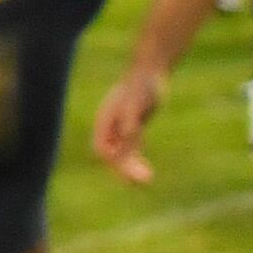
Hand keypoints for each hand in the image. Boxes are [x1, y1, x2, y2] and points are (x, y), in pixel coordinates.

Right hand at [91, 66, 162, 185]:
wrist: (150, 71)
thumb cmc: (142, 86)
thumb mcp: (136, 105)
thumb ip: (130, 123)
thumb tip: (126, 139)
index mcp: (105, 121)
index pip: (101, 149)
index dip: (113, 161)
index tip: (130, 170)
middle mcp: (110, 126)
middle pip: (111, 154)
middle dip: (124, 170)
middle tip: (143, 181)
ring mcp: (120, 127)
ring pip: (121, 154)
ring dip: (131, 168)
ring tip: (147, 180)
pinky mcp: (132, 127)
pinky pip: (130, 148)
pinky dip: (135, 160)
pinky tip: (146, 168)